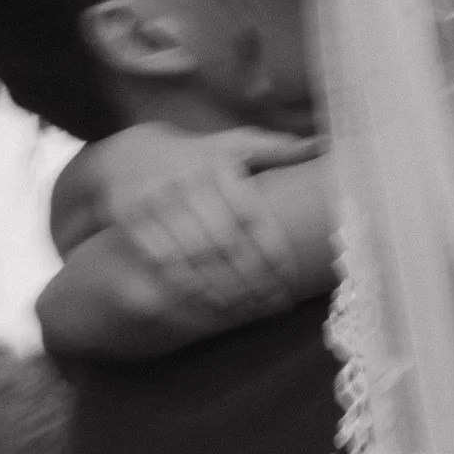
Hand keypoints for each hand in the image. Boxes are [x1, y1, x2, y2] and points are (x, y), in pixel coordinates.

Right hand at [76, 125, 323, 304]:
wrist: (128, 154)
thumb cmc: (197, 156)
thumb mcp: (234, 144)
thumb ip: (277, 149)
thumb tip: (325, 143)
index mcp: (218, 164)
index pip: (252, 217)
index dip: (272, 253)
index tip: (288, 282)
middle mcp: (186, 180)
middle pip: (226, 243)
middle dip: (252, 280)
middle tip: (271, 305)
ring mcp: (154, 199)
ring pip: (194, 256)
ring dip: (222, 290)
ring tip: (246, 310)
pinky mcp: (129, 216)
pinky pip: (162, 261)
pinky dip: (186, 287)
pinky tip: (208, 303)